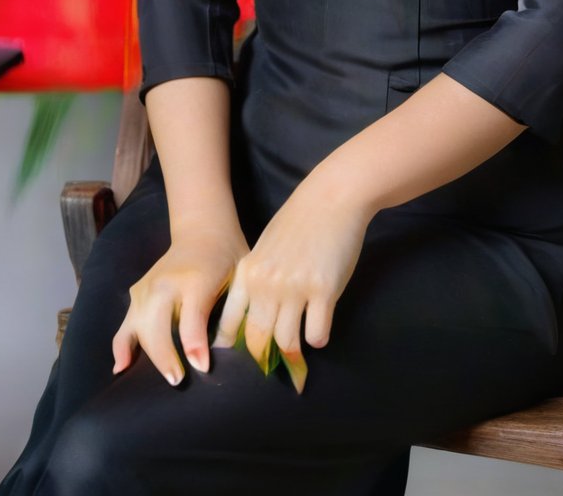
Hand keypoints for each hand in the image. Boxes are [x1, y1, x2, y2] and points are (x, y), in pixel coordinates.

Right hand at [112, 220, 250, 385]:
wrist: (203, 233)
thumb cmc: (225, 260)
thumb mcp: (237, 281)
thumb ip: (228, 316)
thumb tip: (210, 358)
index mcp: (194, 279)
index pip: (192, 317)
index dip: (195, 345)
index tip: (202, 368)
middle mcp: (164, 283)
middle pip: (157, 326)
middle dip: (165, 357)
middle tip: (179, 381)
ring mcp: (146, 287)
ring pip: (139, 328)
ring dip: (149, 355)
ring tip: (164, 378)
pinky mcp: (136, 293)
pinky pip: (125, 324)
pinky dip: (121, 347)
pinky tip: (120, 369)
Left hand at [211, 173, 368, 393]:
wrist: (332, 198)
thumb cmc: (299, 222)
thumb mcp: (266, 248)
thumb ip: (257, 279)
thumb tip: (254, 317)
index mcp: (248, 272)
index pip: (230, 323)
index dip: (234, 348)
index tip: (239, 362)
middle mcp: (266, 283)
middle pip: (258, 339)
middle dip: (266, 358)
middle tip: (275, 365)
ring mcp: (295, 288)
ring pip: (286, 342)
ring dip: (294, 351)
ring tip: (299, 348)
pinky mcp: (324, 290)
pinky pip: (317, 334)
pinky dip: (318, 338)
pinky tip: (320, 326)